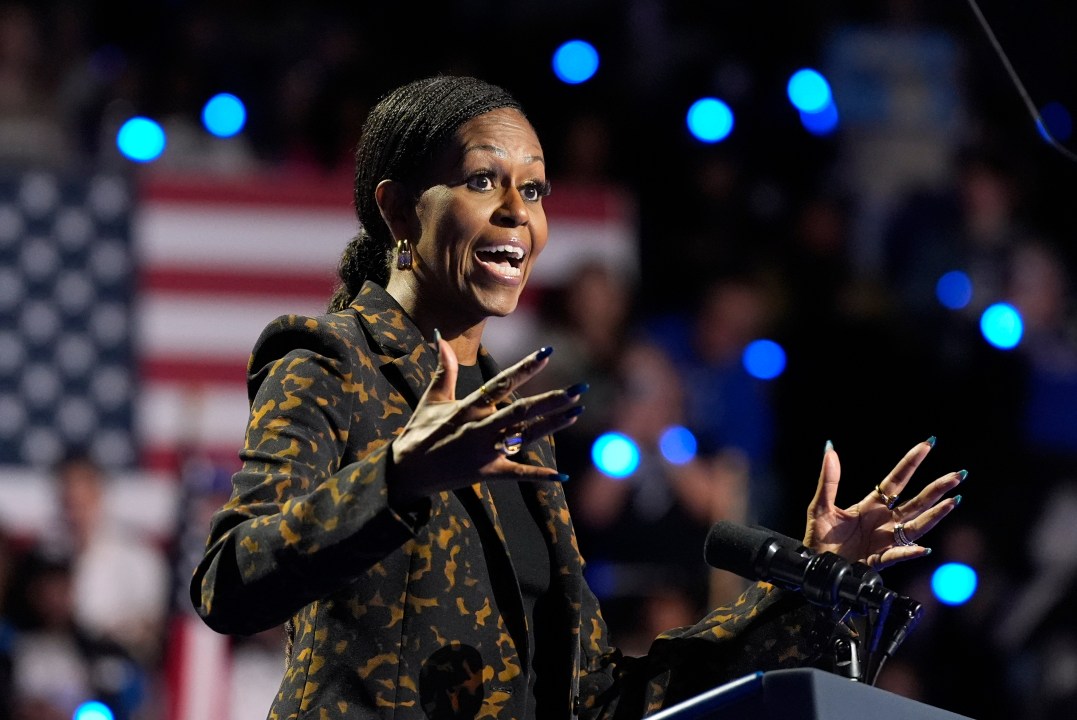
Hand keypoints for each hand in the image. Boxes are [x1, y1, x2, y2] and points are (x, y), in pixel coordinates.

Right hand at [388, 336, 584, 507]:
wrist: (406, 472)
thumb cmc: (419, 432)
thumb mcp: (431, 399)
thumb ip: (443, 369)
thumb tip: (440, 337)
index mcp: (468, 407)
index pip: (502, 383)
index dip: (525, 367)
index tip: (548, 353)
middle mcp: (480, 427)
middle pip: (522, 411)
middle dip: (553, 399)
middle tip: (580, 389)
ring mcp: (485, 452)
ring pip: (526, 437)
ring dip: (552, 425)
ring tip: (576, 412)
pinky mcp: (487, 473)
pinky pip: (517, 474)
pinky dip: (539, 476)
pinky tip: (562, 477)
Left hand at [803, 438, 964, 568]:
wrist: (814, 565)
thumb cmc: (819, 537)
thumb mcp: (820, 506)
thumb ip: (828, 481)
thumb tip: (830, 450)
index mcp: (871, 506)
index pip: (896, 481)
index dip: (911, 463)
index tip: (927, 444)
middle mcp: (884, 522)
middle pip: (916, 502)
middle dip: (937, 488)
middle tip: (958, 474)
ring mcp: (884, 541)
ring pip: (916, 527)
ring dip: (935, 515)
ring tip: (953, 501)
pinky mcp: (878, 560)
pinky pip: (897, 555)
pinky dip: (909, 552)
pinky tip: (923, 548)